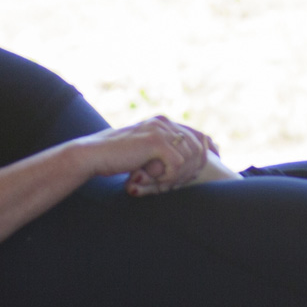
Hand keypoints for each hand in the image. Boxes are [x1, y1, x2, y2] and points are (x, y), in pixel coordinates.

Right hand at [78, 116, 214, 196]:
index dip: (208, 149)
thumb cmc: (115, 156)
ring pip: (189, 157)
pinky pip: (177, 164)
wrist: (93, 154)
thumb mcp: (143, 151)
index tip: (213, 161)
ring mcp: (160, 130)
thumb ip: (162, 150)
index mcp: (162, 121)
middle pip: (197, 147)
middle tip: (176, 184)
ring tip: (161, 185)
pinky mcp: (156, 142)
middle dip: (192, 168)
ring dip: (179, 175)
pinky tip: (155, 181)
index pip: (196, 133)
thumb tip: (187, 159)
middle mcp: (163, 122)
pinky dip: (169, 177)